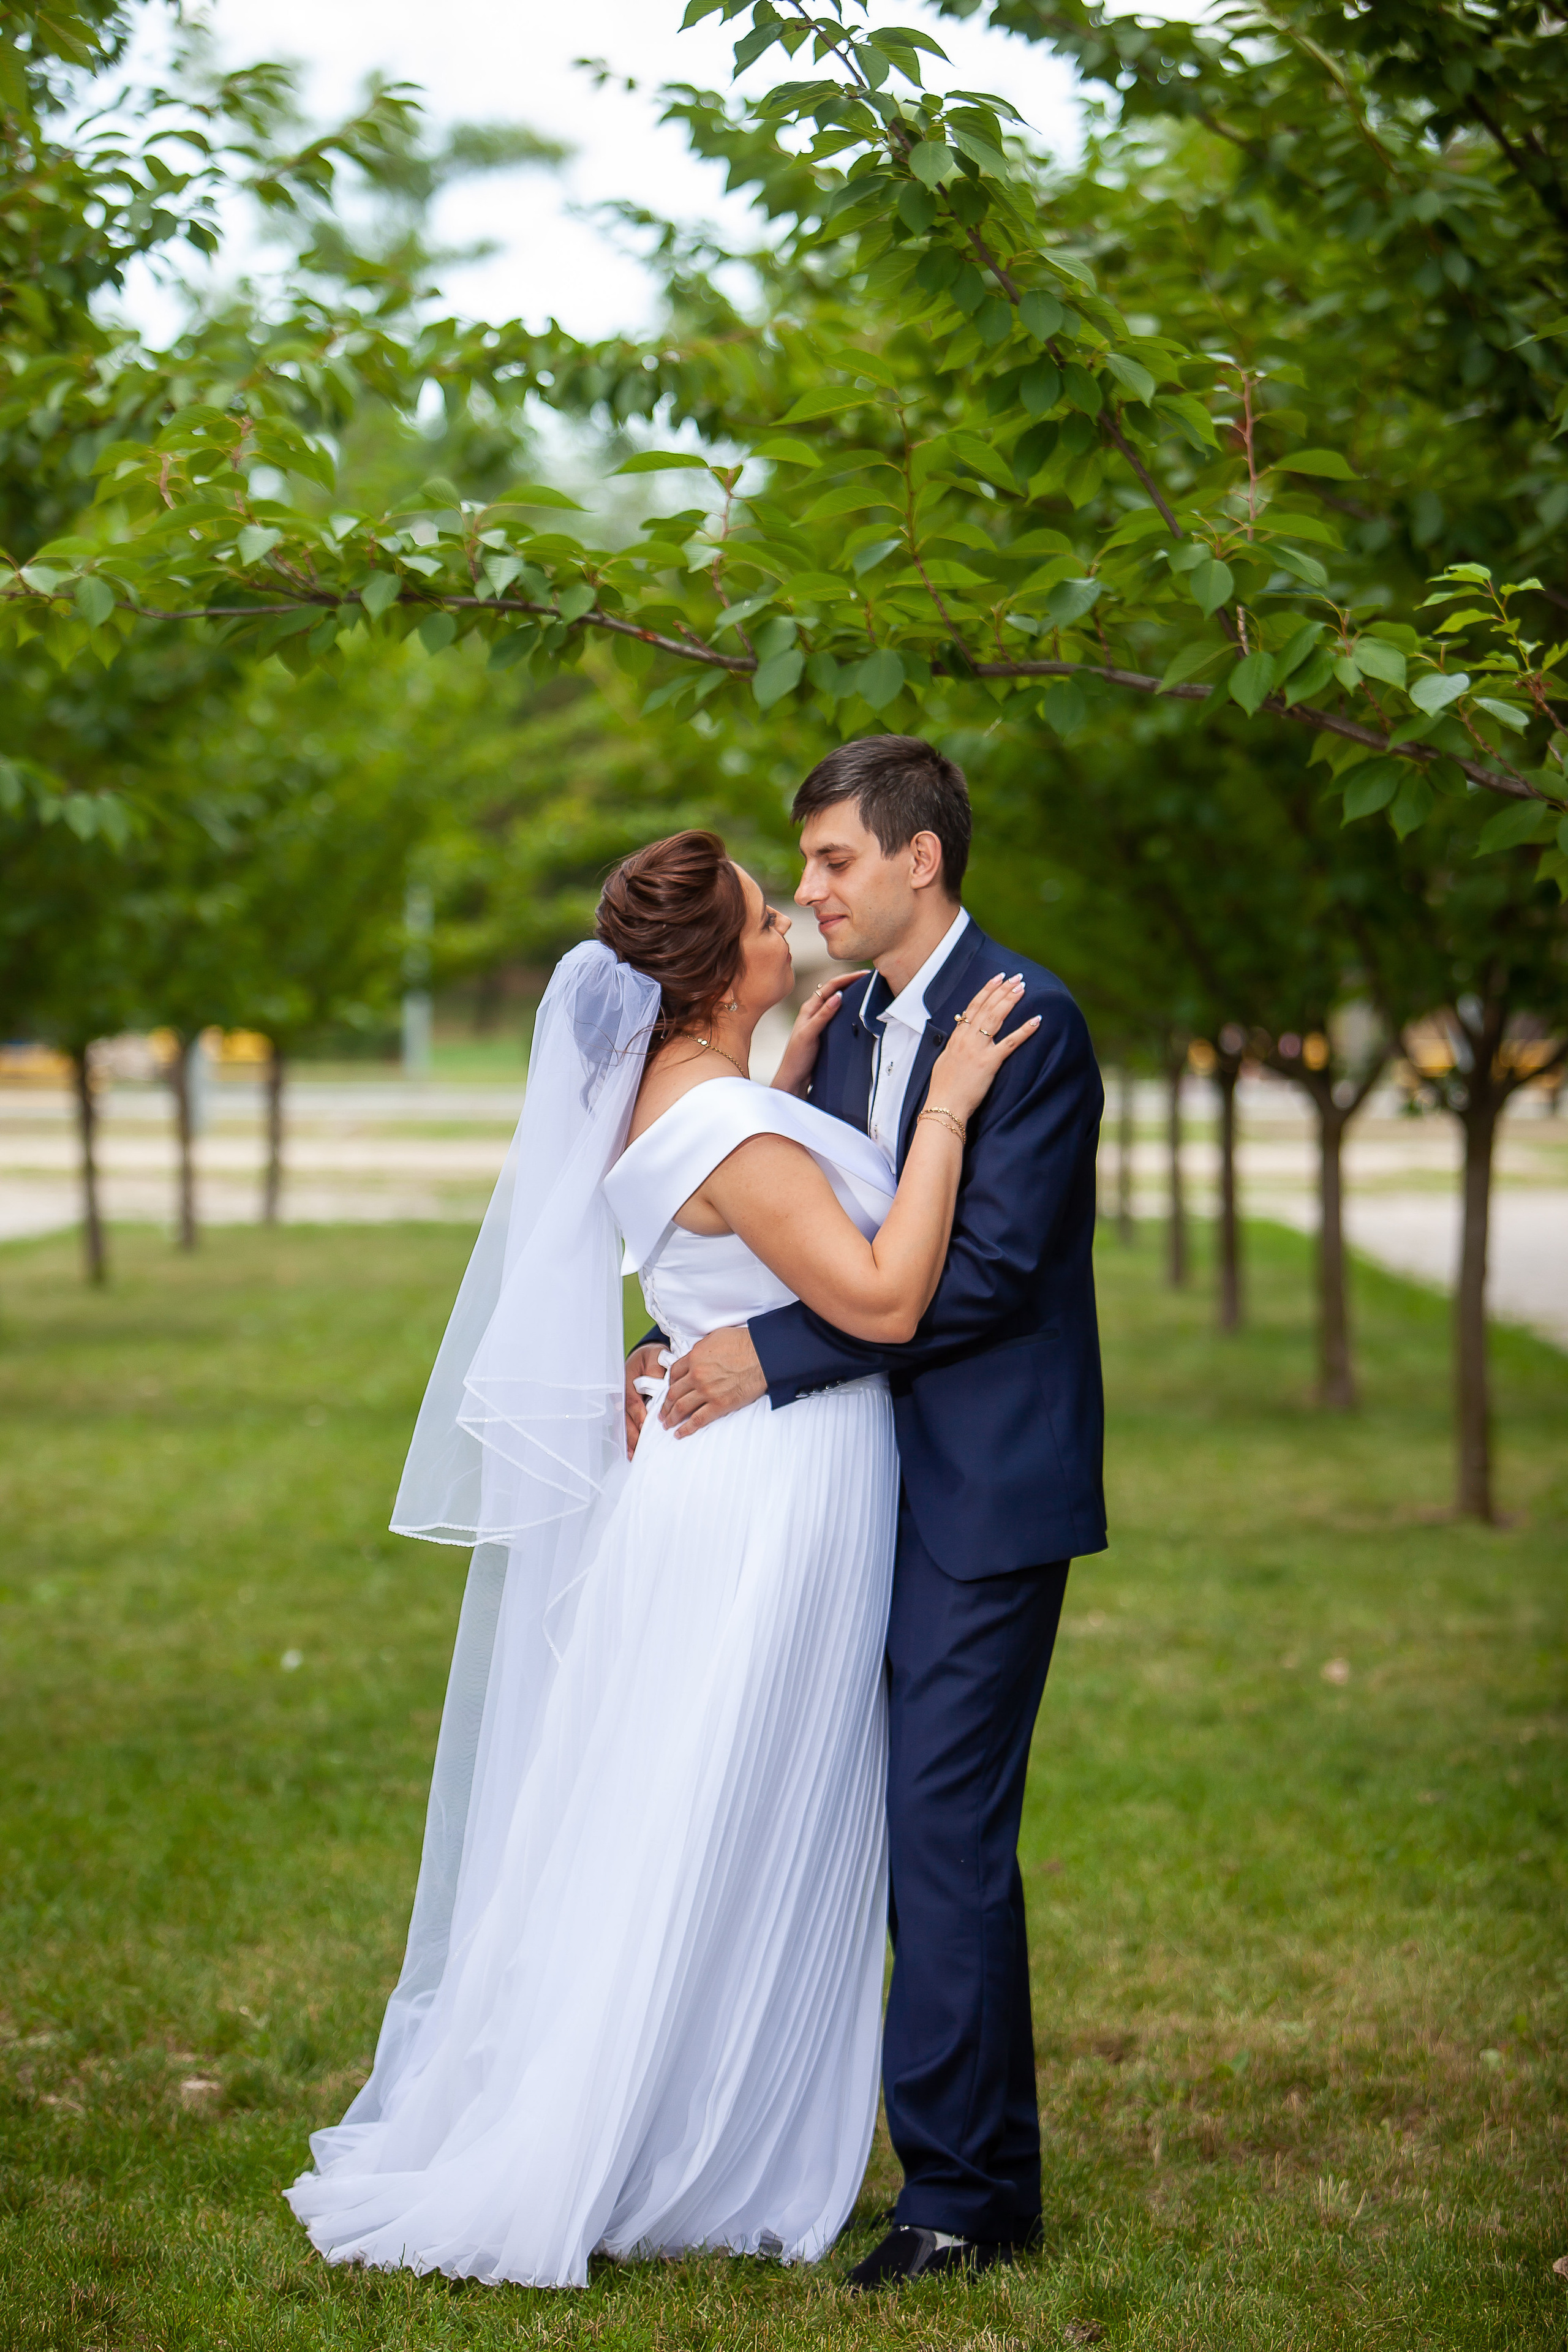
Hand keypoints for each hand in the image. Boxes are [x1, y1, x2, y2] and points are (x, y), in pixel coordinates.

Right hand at [623, 1343, 664, 1458]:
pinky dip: (627, 1437)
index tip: (645, 1427)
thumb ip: (656, 1370)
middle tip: (639, 1449)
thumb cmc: (652, 1358)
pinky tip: (631, 1450)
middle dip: (632, 1434)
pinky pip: (624, 1424)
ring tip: (633, 1455)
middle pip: (625, 1418)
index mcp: (628, 1381)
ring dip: (628, 1440)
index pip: (632, 1402)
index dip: (638, 1415)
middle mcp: (621, 1394)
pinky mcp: (625, 1409)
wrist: (646, 1356)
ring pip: (623, 1424)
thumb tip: (659, 1385)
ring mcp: (621, 1403)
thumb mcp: (655, 1357)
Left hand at [659, 1325, 766, 1436]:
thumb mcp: (716, 1337)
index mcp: (694, 1357)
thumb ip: (702, 1348)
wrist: (764, 1355)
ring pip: (681, 1407)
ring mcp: (706, 1391)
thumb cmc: (744, 1343)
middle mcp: (696, 1375)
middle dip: (665, 1404)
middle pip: (673, 1392)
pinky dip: (686, 1428)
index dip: (669, 1383)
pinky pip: (698, 1419)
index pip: (674, 1373)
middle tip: (662, 1411)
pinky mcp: (719, 1405)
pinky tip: (679, 1433)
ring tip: (666, 1423)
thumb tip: (696, 1355)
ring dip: (671, 1417)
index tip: (669, 1389)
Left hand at [770, 970, 868, 1096]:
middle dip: (851, 982)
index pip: (830, 986)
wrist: (794, 1078)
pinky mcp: (825, 1031)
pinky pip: (839, 1015)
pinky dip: (849, 1009)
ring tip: (868, 990)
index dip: (847, 978)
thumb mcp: (809, 1034)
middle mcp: (814, 1012)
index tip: (864, 974)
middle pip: (835, 991)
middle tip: (870, 978)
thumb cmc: (797, 1057)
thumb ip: (823, 1015)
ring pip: (838, 1002)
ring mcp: (820, 1021)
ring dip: (851, 994)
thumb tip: (838, 996)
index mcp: (809, 1008)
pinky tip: (859, 1010)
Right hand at [926, 974, 1040, 1120]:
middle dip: (1002, 990)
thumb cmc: (943, 1087)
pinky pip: (1010, 1043)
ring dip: (1010, 1001)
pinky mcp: (989, 1063)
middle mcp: (967, 1039)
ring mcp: (978, 1050)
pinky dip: (1024, 1030)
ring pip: (996, 1018)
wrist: (944, 1106)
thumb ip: (954, 1045)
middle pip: (987, 1007)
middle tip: (1017, 978)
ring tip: (1023, 988)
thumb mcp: (945, 1060)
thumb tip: (960, 1034)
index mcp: (957, 1038)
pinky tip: (1036, 1020)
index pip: (973, 1007)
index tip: (997, 978)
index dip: (986, 990)